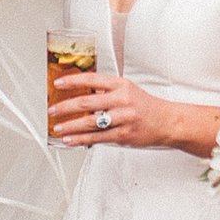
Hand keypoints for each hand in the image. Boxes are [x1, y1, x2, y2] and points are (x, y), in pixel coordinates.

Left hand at [50, 70, 191, 151]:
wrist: (168, 122)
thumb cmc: (146, 106)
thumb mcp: (128, 90)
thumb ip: (107, 91)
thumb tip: (82, 94)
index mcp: (121, 85)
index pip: (92, 80)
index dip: (73, 81)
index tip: (58, 84)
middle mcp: (122, 100)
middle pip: (87, 102)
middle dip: (65, 107)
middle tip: (52, 110)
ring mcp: (123, 118)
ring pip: (90, 122)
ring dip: (70, 125)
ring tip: (58, 128)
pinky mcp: (124, 135)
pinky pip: (97, 138)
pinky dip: (81, 139)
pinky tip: (70, 140)